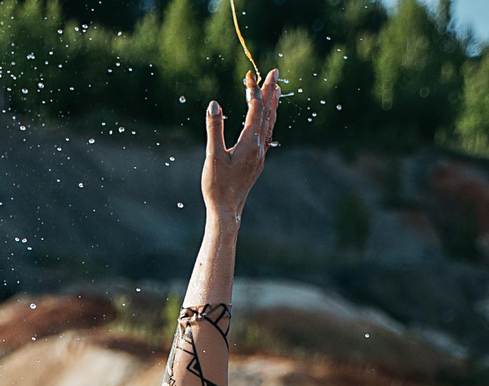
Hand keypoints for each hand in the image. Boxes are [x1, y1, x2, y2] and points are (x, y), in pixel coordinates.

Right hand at [201, 69, 278, 217]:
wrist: (226, 211)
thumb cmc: (217, 185)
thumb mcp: (212, 155)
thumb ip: (215, 129)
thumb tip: (215, 104)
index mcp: (250, 143)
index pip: (256, 109)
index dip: (253, 90)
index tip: (249, 74)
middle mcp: (259, 147)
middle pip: (267, 113)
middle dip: (270, 91)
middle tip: (275, 71)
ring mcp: (260, 155)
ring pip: (269, 124)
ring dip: (271, 105)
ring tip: (275, 90)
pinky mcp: (257, 161)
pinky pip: (266, 134)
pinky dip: (267, 120)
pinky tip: (265, 120)